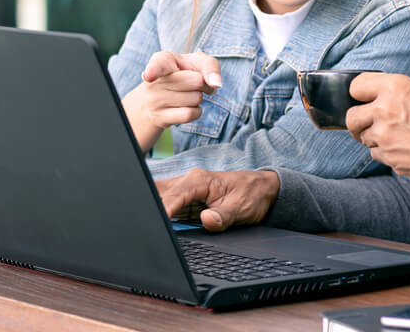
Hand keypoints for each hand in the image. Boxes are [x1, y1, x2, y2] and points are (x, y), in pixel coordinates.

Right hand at [122, 50, 222, 152]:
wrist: (151, 104)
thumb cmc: (181, 78)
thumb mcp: (193, 63)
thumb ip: (209, 65)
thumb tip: (216, 84)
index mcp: (162, 60)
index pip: (158, 63)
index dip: (154, 69)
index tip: (149, 76)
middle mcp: (155, 80)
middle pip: (197, 80)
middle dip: (204, 84)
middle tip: (195, 85)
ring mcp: (155, 101)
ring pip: (196, 98)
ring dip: (198, 99)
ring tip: (185, 96)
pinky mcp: (159, 118)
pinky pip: (190, 114)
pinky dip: (196, 111)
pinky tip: (185, 108)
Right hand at [156, 169, 279, 231]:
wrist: (262, 189)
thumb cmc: (251, 194)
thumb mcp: (241, 208)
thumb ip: (222, 216)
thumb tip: (206, 220)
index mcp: (199, 180)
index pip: (173, 196)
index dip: (162, 210)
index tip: (155, 224)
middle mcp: (189, 182)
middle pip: (159, 193)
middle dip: (151, 207)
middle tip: (147, 226)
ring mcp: (187, 191)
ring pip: (161, 199)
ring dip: (156, 212)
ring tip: (152, 228)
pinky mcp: (188, 201)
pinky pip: (169, 207)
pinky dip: (164, 216)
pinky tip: (161, 226)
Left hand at [346, 73, 409, 195]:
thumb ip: (395, 94)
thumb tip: (377, 98)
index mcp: (394, 87)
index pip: (355, 87)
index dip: (359, 94)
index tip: (363, 99)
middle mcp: (384, 110)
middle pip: (351, 117)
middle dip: (358, 121)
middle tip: (370, 122)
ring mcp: (385, 137)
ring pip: (363, 138)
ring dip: (374, 137)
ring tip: (399, 136)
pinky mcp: (390, 159)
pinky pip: (377, 154)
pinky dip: (386, 153)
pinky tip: (405, 148)